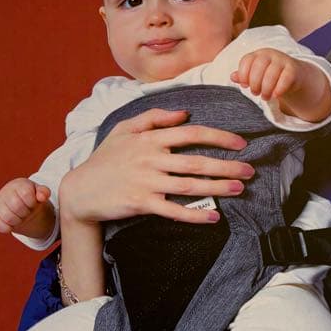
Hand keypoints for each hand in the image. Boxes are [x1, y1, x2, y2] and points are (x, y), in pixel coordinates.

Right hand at [0, 177, 52, 235]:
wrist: (18, 206)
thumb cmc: (29, 199)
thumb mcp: (39, 194)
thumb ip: (43, 192)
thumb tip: (42, 196)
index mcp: (18, 185)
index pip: (26, 194)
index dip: (31, 202)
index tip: (32, 203)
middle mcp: (5, 192)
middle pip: (17, 206)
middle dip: (25, 212)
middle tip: (26, 211)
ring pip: (8, 217)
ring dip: (17, 220)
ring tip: (19, 216)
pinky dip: (7, 227)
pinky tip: (11, 223)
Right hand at [59, 107, 254, 225]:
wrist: (80, 189)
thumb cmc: (105, 158)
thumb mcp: (124, 129)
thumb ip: (154, 118)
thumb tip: (183, 113)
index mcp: (149, 139)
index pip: (191, 134)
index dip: (218, 137)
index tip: (240, 144)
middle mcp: (150, 159)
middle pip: (196, 161)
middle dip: (226, 166)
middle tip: (249, 170)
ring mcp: (146, 182)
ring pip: (189, 185)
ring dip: (217, 187)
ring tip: (239, 189)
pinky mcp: (141, 203)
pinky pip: (173, 210)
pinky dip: (194, 215)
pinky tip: (213, 216)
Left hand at [230, 48, 330, 120]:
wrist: (292, 77)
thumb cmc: (268, 77)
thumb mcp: (255, 75)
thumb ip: (243, 76)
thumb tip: (233, 77)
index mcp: (257, 55)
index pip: (247, 60)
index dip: (243, 74)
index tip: (244, 85)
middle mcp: (269, 54)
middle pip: (259, 65)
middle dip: (254, 82)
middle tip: (255, 93)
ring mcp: (282, 60)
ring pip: (272, 73)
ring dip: (266, 88)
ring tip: (265, 97)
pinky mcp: (293, 69)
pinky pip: (285, 78)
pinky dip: (279, 88)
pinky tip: (275, 95)